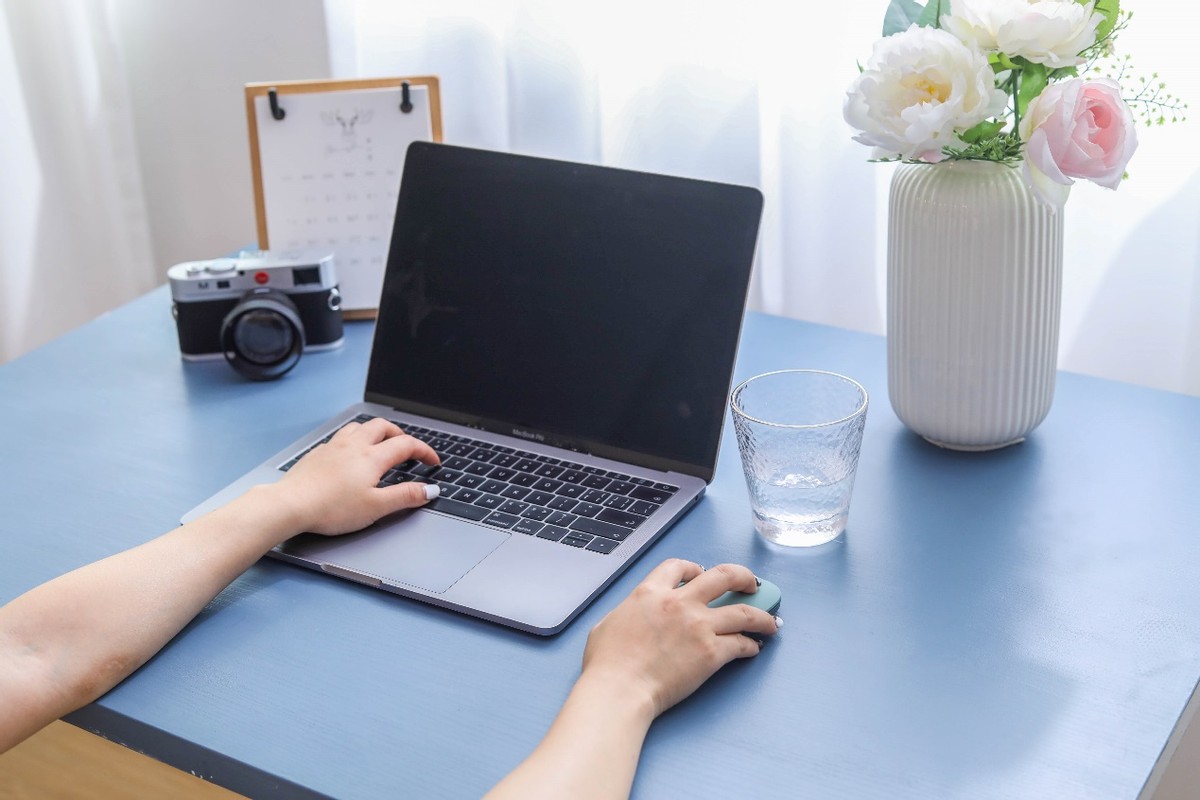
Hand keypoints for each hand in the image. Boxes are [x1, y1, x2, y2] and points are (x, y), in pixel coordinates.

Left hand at [270, 417, 440, 534]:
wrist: (290, 505)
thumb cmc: (332, 508)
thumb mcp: (376, 507)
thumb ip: (405, 496)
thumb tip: (429, 490)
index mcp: (372, 457)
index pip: (407, 444)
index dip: (424, 451)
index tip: (432, 461)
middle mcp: (354, 446)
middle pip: (383, 426)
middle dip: (400, 434)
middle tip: (408, 449)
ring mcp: (333, 447)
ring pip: (359, 427)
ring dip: (375, 432)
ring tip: (379, 445)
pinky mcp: (317, 453)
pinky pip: (340, 437)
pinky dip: (353, 440)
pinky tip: (349, 455)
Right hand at [580, 559, 779, 719]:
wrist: (619, 689)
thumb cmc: (607, 664)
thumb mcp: (607, 623)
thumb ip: (627, 612)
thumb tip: (634, 615)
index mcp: (651, 592)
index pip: (679, 566)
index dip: (694, 567)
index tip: (702, 572)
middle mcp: (679, 602)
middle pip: (723, 576)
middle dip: (743, 577)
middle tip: (752, 584)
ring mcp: (698, 626)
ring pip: (743, 611)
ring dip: (762, 615)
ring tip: (771, 621)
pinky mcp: (711, 653)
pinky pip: (741, 644)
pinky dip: (751, 645)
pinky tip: (754, 648)